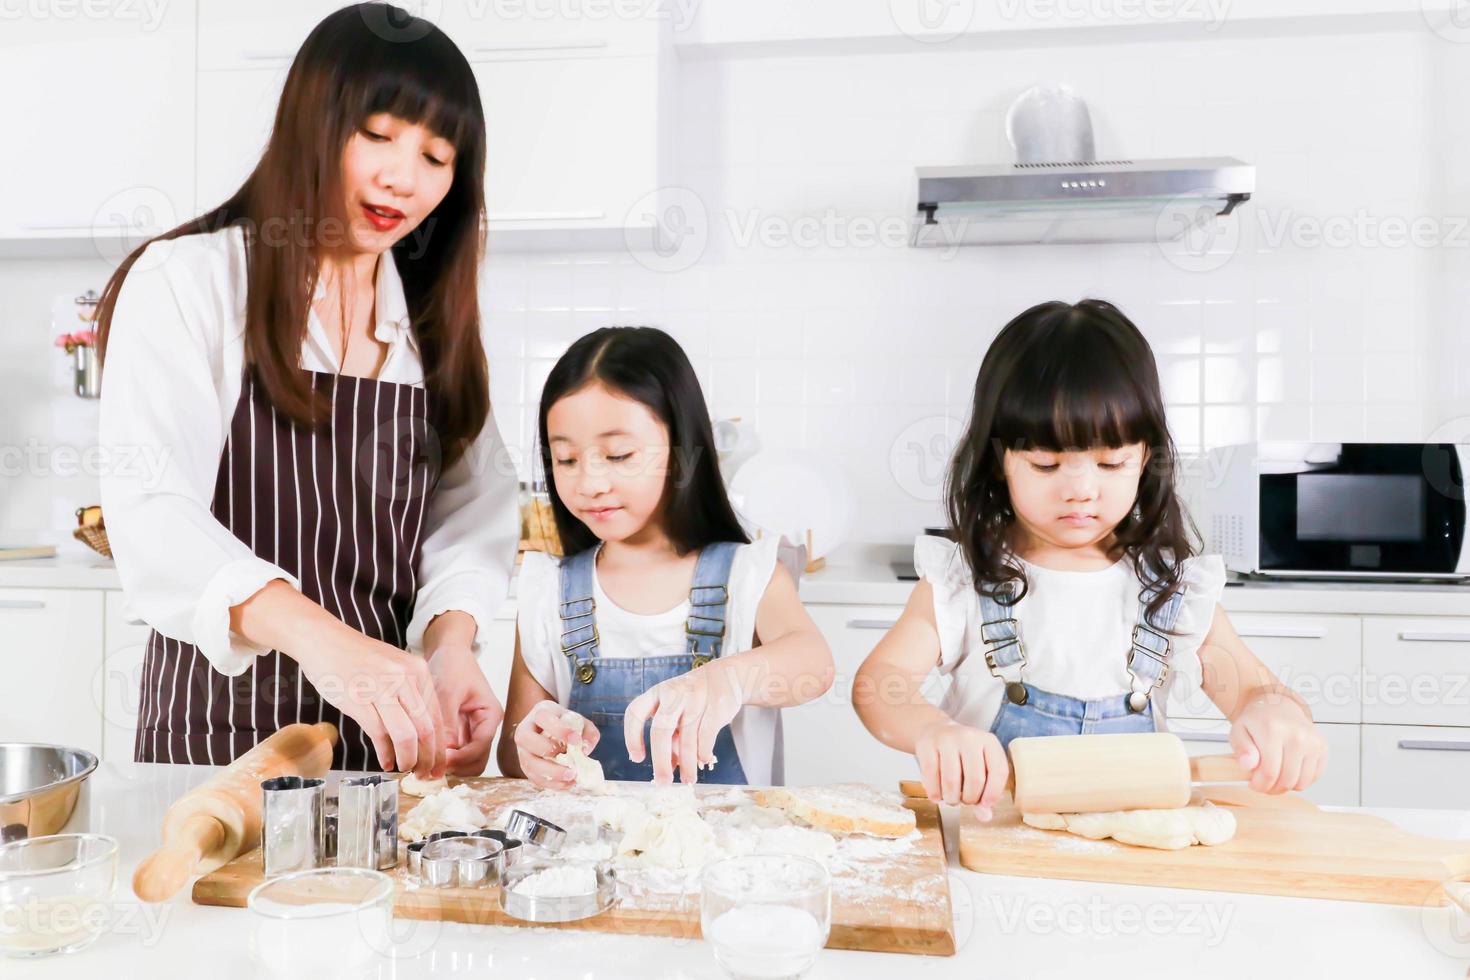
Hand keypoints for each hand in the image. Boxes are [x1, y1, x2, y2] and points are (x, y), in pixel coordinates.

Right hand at [292, 632, 444, 778]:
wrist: (324, 641)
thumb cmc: (358, 659)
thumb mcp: (394, 670)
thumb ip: (409, 697)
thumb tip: (421, 738)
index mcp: (418, 671)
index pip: (438, 717)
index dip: (440, 746)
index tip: (439, 764)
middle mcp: (405, 678)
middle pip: (427, 729)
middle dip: (429, 758)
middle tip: (426, 775)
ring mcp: (382, 688)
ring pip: (407, 735)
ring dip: (409, 759)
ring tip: (406, 770)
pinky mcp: (359, 699)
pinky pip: (379, 734)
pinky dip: (386, 754)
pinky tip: (386, 763)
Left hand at [427, 643, 504, 777]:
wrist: (447, 651)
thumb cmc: (453, 664)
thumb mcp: (448, 691)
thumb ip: (447, 722)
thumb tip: (443, 752)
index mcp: (490, 715)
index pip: (479, 747)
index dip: (460, 758)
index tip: (438, 760)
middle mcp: (484, 726)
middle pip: (475, 760)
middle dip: (455, 767)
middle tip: (429, 767)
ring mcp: (472, 730)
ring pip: (465, 760)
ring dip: (448, 764)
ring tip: (425, 762)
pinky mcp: (459, 730)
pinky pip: (453, 751)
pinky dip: (442, 756)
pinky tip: (425, 754)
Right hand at [514, 700, 598, 790]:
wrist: (554, 732)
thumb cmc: (568, 725)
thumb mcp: (581, 723)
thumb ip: (588, 732)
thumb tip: (585, 750)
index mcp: (540, 713)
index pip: (543, 717)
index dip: (559, 730)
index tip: (576, 740)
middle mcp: (525, 730)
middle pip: (525, 738)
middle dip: (547, 750)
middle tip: (569, 759)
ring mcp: (523, 750)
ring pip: (528, 763)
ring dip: (550, 773)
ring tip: (572, 777)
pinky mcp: (526, 767)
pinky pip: (533, 778)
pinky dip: (551, 784)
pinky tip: (567, 784)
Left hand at [625, 658, 742, 784]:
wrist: (726, 675)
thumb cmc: (694, 699)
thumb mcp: (676, 712)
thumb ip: (670, 738)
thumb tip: (667, 769)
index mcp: (657, 693)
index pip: (635, 713)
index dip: (632, 737)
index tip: (637, 758)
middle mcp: (673, 694)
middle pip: (660, 730)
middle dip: (660, 760)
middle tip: (664, 782)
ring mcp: (695, 698)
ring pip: (687, 737)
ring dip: (688, 764)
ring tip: (688, 780)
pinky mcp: (716, 705)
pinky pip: (706, 735)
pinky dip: (704, 752)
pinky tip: (704, 760)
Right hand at [914, 720, 1007, 820]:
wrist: (936, 731)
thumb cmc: (962, 756)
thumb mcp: (979, 768)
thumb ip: (984, 793)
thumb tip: (985, 817)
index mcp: (989, 742)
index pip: (998, 771)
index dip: (993, 793)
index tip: (985, 805)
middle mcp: (969, 737)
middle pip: (975, 779)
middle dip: (970, 799)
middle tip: (965, 801)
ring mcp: (947, 739)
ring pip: (951, 780)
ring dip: (951, 798)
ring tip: (951, 799)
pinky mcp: (927, 745)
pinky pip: (931, 776)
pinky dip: (934, 792)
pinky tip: (937, 796)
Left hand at [1229, 694, 1327, 793]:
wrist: (1278, 706)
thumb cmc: (1257, 722)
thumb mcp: (1238, 731)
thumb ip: (1241, 749)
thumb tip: (1248, 764)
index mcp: (1273, 730)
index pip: (1269, 772)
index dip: (1260, 785)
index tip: (1253, 784)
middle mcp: (1297, 735)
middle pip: (1287, 780)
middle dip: (1272, 789)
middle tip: (1263, 784)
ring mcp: (1313, 742)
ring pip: (1302, 782)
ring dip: (1286, 786)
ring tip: (1275, 777)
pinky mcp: (1322, 748)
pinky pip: (1313, 777)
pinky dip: (1300, 780)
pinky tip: (1288, 770)